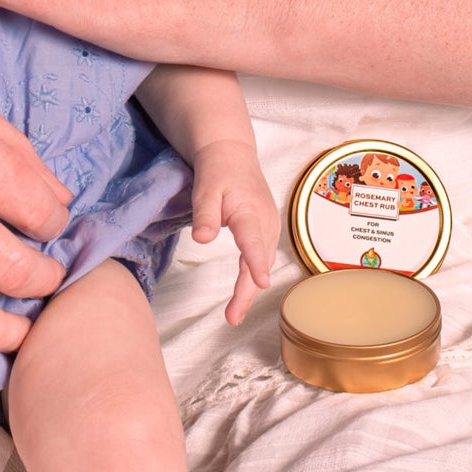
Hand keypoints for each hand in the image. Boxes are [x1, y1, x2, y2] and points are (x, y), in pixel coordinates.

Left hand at [189, 138, 279, 324]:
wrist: (232, 154)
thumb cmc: (218, 170)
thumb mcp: (206, 188)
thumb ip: (204, 214)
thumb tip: (202, 239)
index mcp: (250, 212)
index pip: (254, 241)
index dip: (256, 263)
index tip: (261, 282)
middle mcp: (266, 222)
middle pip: (259, 262)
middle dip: (248, 291)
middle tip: (232, 317)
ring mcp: (269, 227)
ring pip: (262, 263)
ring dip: (251, 289)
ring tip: (234, 314)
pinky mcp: (266, 231)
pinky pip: (261, 258)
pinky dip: (253, 278)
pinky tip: (244, 294)